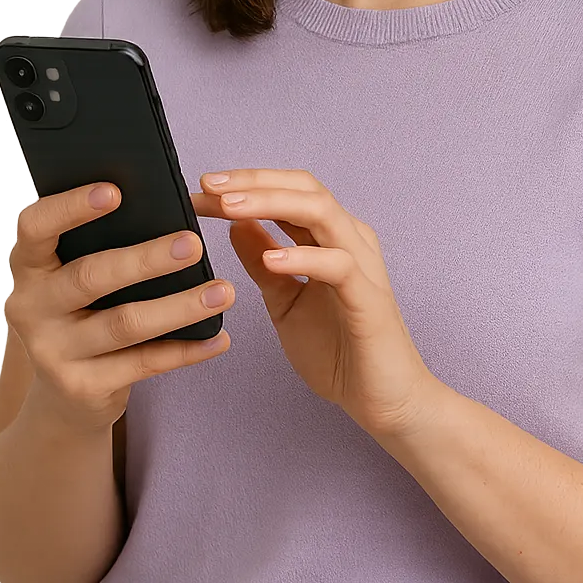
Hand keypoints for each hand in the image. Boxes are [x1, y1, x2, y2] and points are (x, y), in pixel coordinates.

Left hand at [191, 169, 439, 437]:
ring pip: (320, 212)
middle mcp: (349, 240)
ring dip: (271, 204)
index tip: (200, 190)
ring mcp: (363, 265)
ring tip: (229, 208)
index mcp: (330, 238)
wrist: (382, 400)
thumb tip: (236, 224)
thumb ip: (263, 263)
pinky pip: (338, 265)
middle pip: (304, 188)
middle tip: (208, 186)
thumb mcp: (285, 302)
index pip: (288, 192)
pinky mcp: (369, 298)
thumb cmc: (339, 351)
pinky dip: (302, 257)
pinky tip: (270, 259)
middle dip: (253, 182)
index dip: (245, 185)